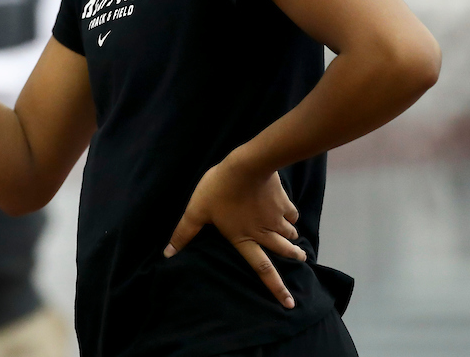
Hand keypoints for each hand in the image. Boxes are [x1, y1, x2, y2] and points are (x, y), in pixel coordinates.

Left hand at [165, 151, 305, 308]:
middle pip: (283, 251)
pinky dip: (292, 217)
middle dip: (293, 257)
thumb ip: (185, 232)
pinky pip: (292, 214)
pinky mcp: (284, 202)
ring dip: (293, 238)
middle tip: (301, 259)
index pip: (261, 268)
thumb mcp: (197, 210)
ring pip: (290, 233)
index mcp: (244, 238)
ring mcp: (276, 218)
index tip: (289, 303)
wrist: (247, 167)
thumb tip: (168, 253)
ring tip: (295, 240)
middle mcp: (264, 232)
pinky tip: (289, 214)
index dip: (276, 287)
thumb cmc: (218, 189)